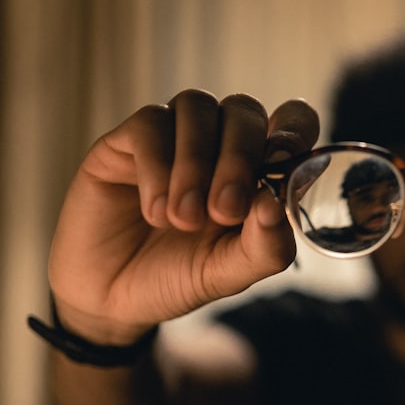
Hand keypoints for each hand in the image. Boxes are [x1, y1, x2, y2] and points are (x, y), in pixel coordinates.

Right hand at [48, 90, 319, 343]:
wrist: (111, 298)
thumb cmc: (179, 277)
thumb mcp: (230, 272)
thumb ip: (263, 246)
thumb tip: (275, 204)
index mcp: (256, 168)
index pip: (291, 121)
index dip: (294, 131)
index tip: (282, 164)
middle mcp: (217, 143)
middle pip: (243, 110)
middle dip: (239, 158)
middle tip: (225, 212)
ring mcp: (171, 137)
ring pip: (196, 107)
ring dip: (195, 164)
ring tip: (184, 220)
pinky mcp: (125, 141)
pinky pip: (150, 124)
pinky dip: (157, 169)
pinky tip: (155, 213)